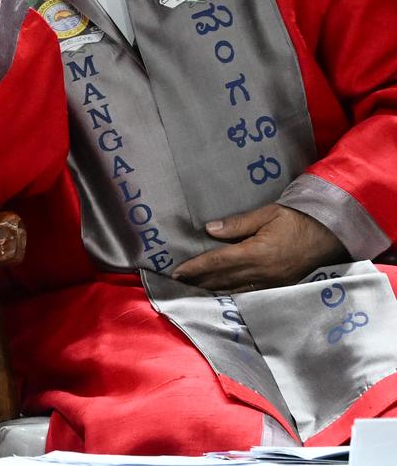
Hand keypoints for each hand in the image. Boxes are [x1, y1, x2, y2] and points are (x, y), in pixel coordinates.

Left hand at [171, 203, 347, 292]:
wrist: (330, 235)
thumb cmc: (296, 220)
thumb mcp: (267, 214)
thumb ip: (237, 224)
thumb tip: (209, 229)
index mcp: (256, 253)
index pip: (218, 262)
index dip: (195, 267)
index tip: (177, 272)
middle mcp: (261, 272)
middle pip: (222, 279)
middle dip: (198, 281)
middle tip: (177, 283)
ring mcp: (270, 283)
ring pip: (234, 289)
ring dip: (211, 289)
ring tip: (191, 289)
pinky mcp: (278, 286)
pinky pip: (249, 293)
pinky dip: (231, 293)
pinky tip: (220, 292)